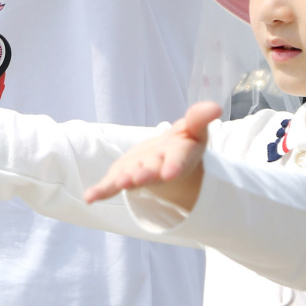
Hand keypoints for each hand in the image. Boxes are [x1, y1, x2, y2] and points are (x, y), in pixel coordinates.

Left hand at [83, 102, 218, 208]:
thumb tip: (215, 107)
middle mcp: (157, 169)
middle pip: (152, 172)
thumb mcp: (193, 129)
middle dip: (146, 175)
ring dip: (126, 181)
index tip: (171, 173)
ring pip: (132, 178)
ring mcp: (138, 174)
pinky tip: (89, 198)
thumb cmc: (180, 144)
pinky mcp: (121, 177)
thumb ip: (199, 119)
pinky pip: (110, 186)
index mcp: (178, 157)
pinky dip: (100, 191)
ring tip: (120, 184)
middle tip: (138, 179)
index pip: (178, 160)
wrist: (165, 161)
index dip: (174, 166)